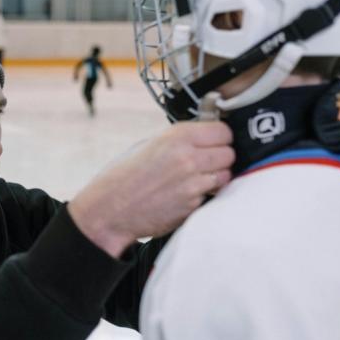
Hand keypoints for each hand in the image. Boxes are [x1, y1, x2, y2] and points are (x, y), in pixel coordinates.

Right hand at [68, 121, 233, 257]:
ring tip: (195, 179)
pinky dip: (203, 195)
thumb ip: (179, 140)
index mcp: (177, 137)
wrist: (110, 208)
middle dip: (220, 157)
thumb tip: (204, 138)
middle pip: (229, 153)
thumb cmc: (124, 176)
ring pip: (225, 175)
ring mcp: (193, 184)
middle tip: (205, 162)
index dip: (220, 137)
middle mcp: (189, 158)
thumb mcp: (149, 145)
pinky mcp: (193, 206)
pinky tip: (184, 194)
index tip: (213, 142)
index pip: (223, 131)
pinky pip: (211, 196)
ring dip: (215, 177)